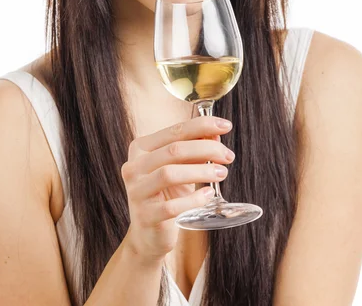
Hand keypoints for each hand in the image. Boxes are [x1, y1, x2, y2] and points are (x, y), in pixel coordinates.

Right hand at [121, 116, 233, 262]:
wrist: (149, 234)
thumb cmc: (167, 195)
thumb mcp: (181, 168)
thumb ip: (195, 150)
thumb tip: (216, 134)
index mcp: (140, 148)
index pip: (175, 131)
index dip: (202, 126)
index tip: (226, 126)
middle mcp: (133, 167)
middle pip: (174, 150)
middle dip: (206, 149)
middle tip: (228, 156)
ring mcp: (136, 192)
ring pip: (170, 174)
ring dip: (201, 171)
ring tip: (221, 173)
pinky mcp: (145, 216)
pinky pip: (172, 206)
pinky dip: (194, 199)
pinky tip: (208, 194)